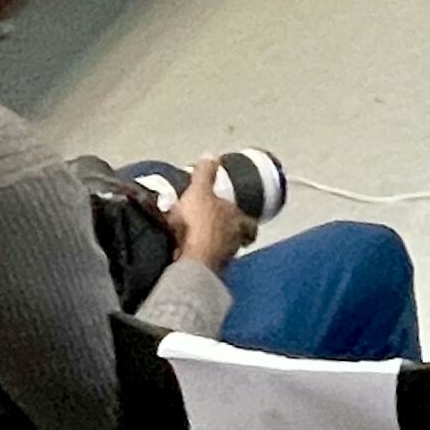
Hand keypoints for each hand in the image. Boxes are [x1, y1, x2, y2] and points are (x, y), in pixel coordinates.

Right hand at [169, 156, 255, 271]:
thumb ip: (205, 174)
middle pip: (234, 238)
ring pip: (219, 252)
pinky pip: (202, 264)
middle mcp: (233, 244)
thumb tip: (210, 154)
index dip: (242, 219)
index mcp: (238, 221)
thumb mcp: (199, 191)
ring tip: (191, 240)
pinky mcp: (204, 274)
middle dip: (223, 233)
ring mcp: (220, 261)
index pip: (247, 221)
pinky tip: (181, 255)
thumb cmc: (199, 225)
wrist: (189, 262)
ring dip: (209, 246)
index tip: (236, 217)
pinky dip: (195, 258)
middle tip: (210, 229)